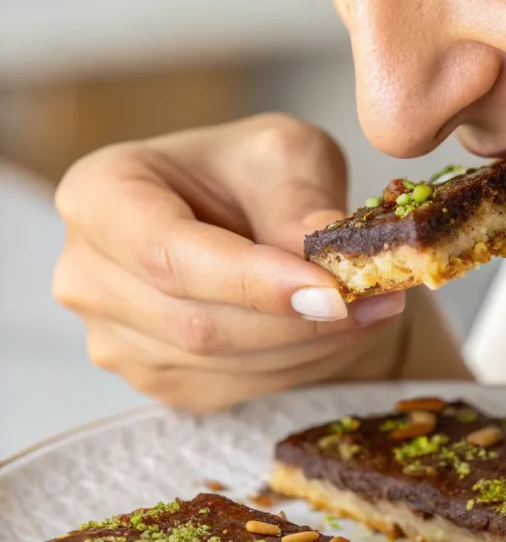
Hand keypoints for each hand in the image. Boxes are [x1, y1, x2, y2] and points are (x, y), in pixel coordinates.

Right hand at [52, 113, 406, 411]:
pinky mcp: (156, 377)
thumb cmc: (253, 173)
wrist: (240, 212)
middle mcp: (87, 272)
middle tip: (381, 301)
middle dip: (300, 323)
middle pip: (195, 322)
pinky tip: (337, 333)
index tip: (332, 292)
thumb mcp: (286, 153)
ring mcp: (113, 336)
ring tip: (375, 310)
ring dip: (311, 348)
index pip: (170, 254)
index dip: (253, 282)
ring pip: (220, 365)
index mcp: (101, 195)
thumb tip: (325, 252)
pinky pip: (232, 388)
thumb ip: (300, 200)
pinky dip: (299, 367)